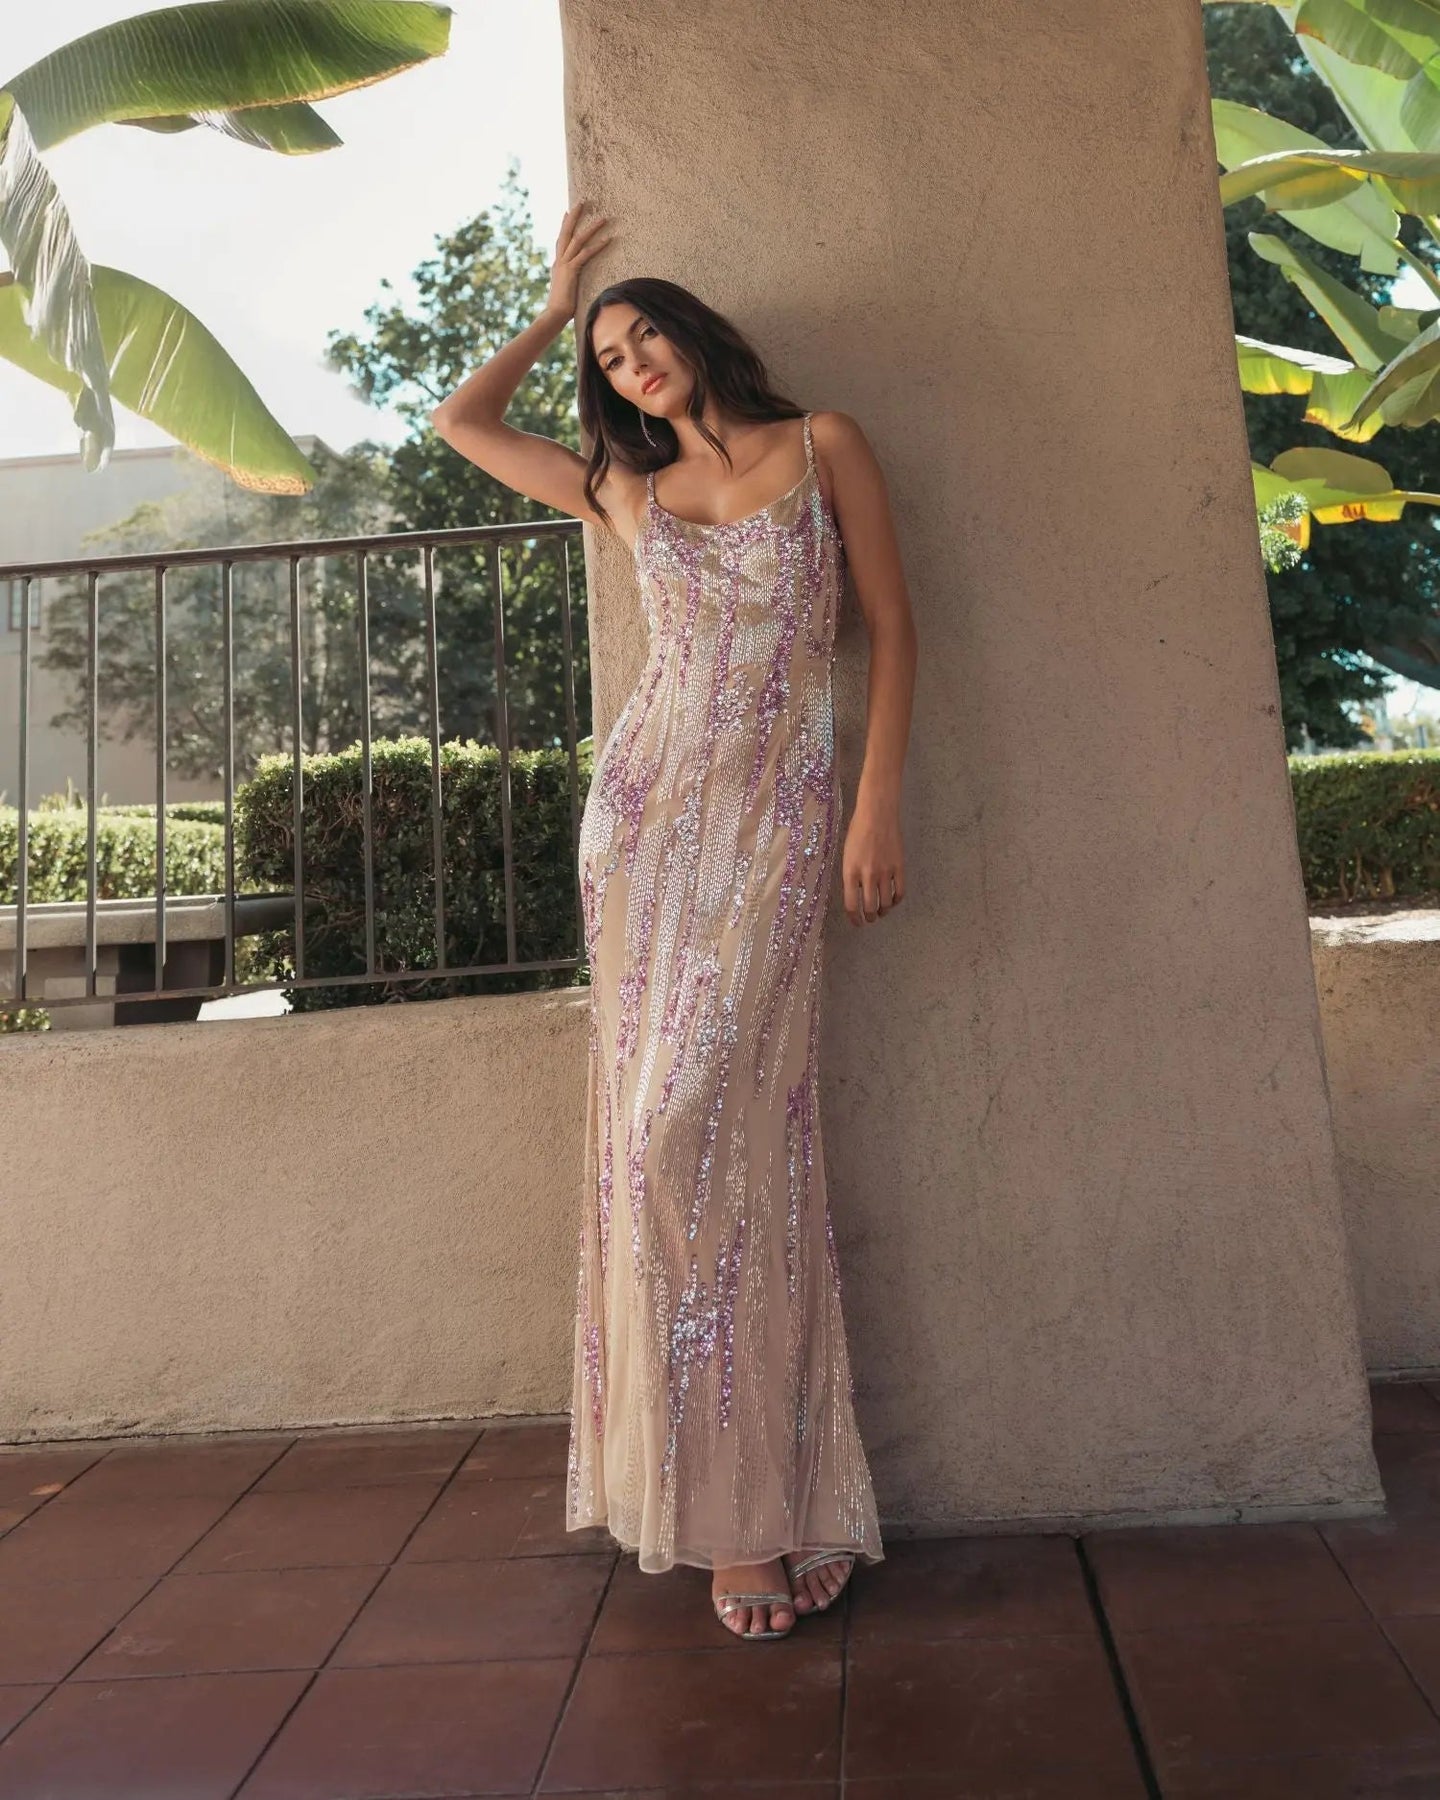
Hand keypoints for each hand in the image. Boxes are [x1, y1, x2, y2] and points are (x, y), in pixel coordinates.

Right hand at [547, 200, 612, 319]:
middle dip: (574, 217)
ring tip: (603, 218)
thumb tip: (570, 281)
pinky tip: (609, 240)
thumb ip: (567, 281)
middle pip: (566, 233)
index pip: (561, 240)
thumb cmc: (561, 307)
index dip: (564, 225)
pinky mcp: (571, 271)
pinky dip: (597, 246)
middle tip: (581, 202)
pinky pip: (585, 255)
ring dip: (591, 228)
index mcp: (557, 264)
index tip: (567, 212)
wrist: (554, 314)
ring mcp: (564, 265)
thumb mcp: (564, 289)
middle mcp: (559, 261)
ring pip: (577, 240)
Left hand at [841, 797, 904, 926]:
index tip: (857, 923)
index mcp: (850, 872)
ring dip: (883, 911)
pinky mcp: (899, 867)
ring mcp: (885, 871)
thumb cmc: (858, 831)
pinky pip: (899, 891)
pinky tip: (893, 900)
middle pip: (870, 908)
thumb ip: (851, 875)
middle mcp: (867, 874)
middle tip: (870, 918)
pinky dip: (896, 900)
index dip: (854, 919)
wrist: (877, 814)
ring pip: (885, 903)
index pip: (851, 905)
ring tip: (881, 912)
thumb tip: (856, 894)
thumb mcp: (847, 854)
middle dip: (869, 917)